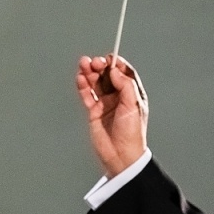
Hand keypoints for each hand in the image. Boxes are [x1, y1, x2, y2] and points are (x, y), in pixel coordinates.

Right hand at [76, 54, 147, 177]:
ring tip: (83, 65)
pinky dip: (83, 86)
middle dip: (100, 67)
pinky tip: (80, 78)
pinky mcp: (94, 112)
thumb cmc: (132, 134)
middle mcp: (119, 98)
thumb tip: (114, 70)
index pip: (124, 73)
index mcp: (132, 95)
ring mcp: (106, 104)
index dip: (116, 64)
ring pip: (96, 83)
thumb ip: (125, 85)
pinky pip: (87, 95)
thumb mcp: (133, 105)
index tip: (109, 57)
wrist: (121, 156)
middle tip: (95, 62)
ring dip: (89, 73)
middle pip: (107, 76)